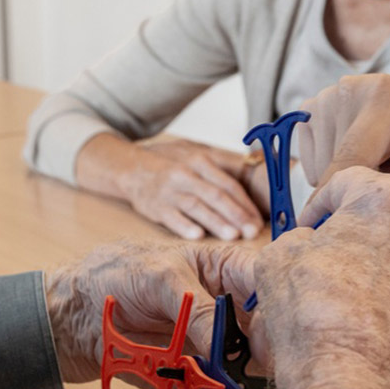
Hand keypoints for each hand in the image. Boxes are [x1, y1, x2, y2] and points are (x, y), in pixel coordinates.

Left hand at [43, 238, 256, 382]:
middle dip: (264, 346)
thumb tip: (227, 340)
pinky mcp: (192, 370)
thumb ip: (198, 305)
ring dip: (239, 374)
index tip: (277, 323)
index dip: (279, 301)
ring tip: (231, 377)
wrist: (72, 314)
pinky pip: (211, 387)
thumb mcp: (160, 277)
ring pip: (244, 364)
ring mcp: (210, 341)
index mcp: (224, 269)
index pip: (268, 282)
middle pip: (264, 329)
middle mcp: (224, 306)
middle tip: (257, 360)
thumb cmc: (113, 274)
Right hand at [77, 134, 264, 240]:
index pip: (228, 183)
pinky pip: (171, 217)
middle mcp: (185, 174)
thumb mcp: (196, 152)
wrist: (131, 167)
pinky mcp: (155, 206)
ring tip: (232, 235)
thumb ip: (223, 163)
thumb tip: (256, 165)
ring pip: (196, 206)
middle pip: (215, 195)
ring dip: (215, 221)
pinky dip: (184, 226)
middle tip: (252, 232)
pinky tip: (197, 235)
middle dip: (236, 214)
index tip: (258, 220)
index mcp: (200, 160)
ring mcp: (169, 190)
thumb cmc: (170, 162)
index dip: (245, 203)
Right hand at [246, 167, 389, 388]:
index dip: (318, 203)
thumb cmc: (318, 319)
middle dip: (350, 237)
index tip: (305, 227)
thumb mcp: (277, 259)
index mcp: (389, 199)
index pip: (349, 180)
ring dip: (371, 273)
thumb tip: (304, 248)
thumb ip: (296, 238)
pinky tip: (360, 331)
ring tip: (337, 305)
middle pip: (382, 221)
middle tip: (318, 264)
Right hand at [297, 74, 389, 205]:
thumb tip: (374, 207)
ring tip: (380, 164)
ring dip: (345, 180)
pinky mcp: (310, 109)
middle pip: (333, 165)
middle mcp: (348, 89)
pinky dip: (331, 170)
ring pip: (318, 168)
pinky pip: (308, 161)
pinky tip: (361, 157)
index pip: (353, 154)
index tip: (328, 229)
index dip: (340, 194)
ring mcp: (325, 96)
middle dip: (357, 188)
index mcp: (386, 97)